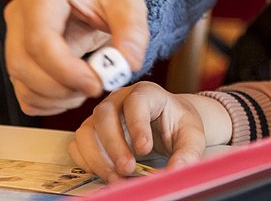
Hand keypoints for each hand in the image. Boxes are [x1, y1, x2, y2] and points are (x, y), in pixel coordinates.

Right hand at [5, 0, 149, 114]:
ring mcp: (14, 36)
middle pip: (23, 65)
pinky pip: (24, 92)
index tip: (97, 84)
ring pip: (20, 82)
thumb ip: (132, 31)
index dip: (66, 70)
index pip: (40, 41)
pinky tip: (75, 90)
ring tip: (89, 86)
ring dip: (56, 98)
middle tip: (97, 87)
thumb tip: (127, 65)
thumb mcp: (128, 0)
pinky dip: (49, 102)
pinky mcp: (19, 56)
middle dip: (62, 88)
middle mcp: (20, 14)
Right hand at [68, 83, 226, 181]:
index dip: (137, 125)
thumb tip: (176, 171)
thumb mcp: (191, 136)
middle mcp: (119, 99)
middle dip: (114, 145)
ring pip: (87, 131)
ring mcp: (102, 115)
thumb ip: (187, 152)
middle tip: (127, 169)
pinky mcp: (92, 132)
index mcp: (147, 93)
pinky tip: (105, 174)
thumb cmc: (178, 125)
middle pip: (105, 114)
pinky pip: (78, 145)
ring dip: (97, 157)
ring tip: (116, 178)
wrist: (166, 124)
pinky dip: (87, 162)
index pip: (136, 102)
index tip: (144, 149)